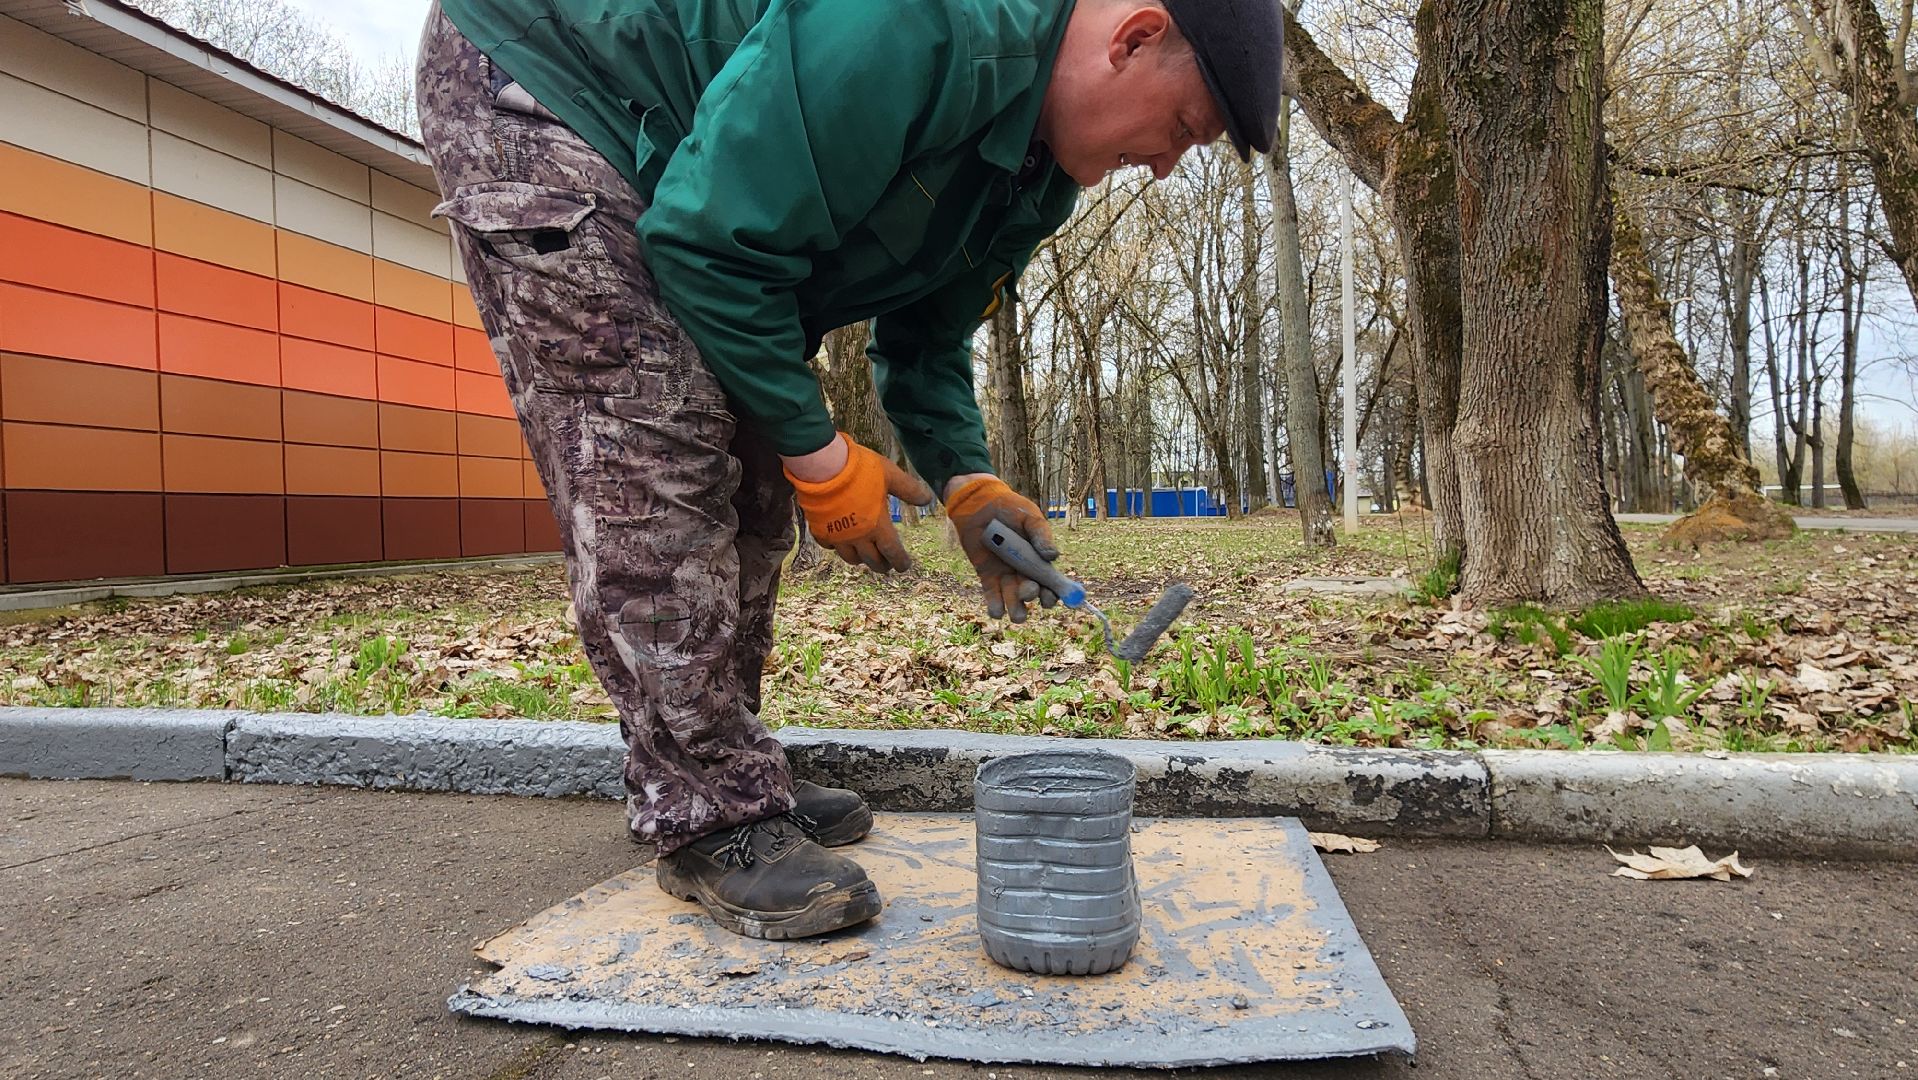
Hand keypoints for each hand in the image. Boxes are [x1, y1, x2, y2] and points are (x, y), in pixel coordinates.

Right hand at [784, 433, 932, 572]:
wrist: (824, 467)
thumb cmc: (860, 470)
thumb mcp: (891, 475)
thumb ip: (909, 489)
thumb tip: (928, 499)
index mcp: (878, 526)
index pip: (892, 552)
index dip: (900, 561)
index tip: (904, 566)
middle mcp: (858, 537)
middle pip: (872, 560)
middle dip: (882, 564)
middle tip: (887, 564)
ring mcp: (838, 535)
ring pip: (850, 557)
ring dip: (861, 559)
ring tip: (865, 556)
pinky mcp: (820, 529)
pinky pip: (829, 546)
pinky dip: (836, 547)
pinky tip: (839, 542)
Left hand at [944, 475, 1059, 621]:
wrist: (980, 504)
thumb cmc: (1010, 508)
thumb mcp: (1030, 518)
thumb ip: (1041, 536)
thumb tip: (1053, 556)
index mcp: (1039, 559)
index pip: (1051, 581)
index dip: (1055, 593)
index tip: (1055, 598)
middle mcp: (1024, 571)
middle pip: (1033, 593)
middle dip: (1033, 597)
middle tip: (1030, 592)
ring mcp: (1005, 574)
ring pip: (1013, 600)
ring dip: (1016, 609)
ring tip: (1017, 614)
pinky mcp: (987, 575)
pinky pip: (992, 595)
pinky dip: (995, 606)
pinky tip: (997, 611)